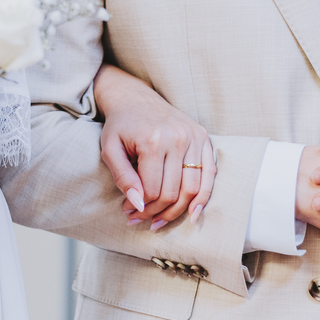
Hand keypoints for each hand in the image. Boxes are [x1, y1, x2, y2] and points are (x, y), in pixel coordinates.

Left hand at [94, 65, 215, 229]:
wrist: (136, 98)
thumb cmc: (121, 126)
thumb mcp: (110, 150)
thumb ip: (122, 178)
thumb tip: (138, 204)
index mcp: (154, 141)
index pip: (153, 190)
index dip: (141, 207)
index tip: (129, 212)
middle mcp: (178, 139)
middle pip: (173, 192)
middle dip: (157, 212)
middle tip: (142, 219)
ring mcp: (194, 137)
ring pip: (193, 189)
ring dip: (177, 211)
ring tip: (161, 221)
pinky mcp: (203, 138)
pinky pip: (209, 174)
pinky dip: (203, 197)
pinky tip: (192, 214)